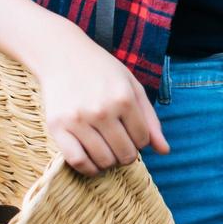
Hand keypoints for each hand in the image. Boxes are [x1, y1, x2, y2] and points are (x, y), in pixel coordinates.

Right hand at [30, 27, 170, 175]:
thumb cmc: (101, 70)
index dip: (140, 141)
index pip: (143, 139)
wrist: (62, 55)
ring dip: (109, 162)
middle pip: (125, 153)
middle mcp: (102, 110)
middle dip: (127, 154)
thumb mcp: (132, 86)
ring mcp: (78, 119)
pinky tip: (92, 160)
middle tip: (120, 145)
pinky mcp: (57, 126)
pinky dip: (88, 168)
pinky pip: (77, 161)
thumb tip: (165, 151)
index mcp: (124, 98)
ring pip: (103, 160)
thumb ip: (150, 118)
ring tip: (107, 151)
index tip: (131, 134)